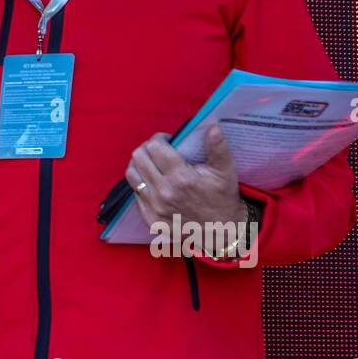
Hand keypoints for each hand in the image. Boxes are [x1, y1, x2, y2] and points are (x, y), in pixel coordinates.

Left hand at [126, 126, 242, 233]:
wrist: (220, 231)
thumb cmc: (222, 198)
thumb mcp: (226, 171)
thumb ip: (218, 147)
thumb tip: (212, 127)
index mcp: (181, 178)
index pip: (154, 147)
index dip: (159, 139)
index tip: (167, 140)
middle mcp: (164, 192)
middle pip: (139, 157)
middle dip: (147, 149)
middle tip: (158, 150)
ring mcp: (155, 207)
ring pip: (132, 174)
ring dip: (140, 165)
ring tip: (152, 164)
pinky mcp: (150, 218)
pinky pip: (135, 193)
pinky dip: (142, 184)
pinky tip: (154, 182)